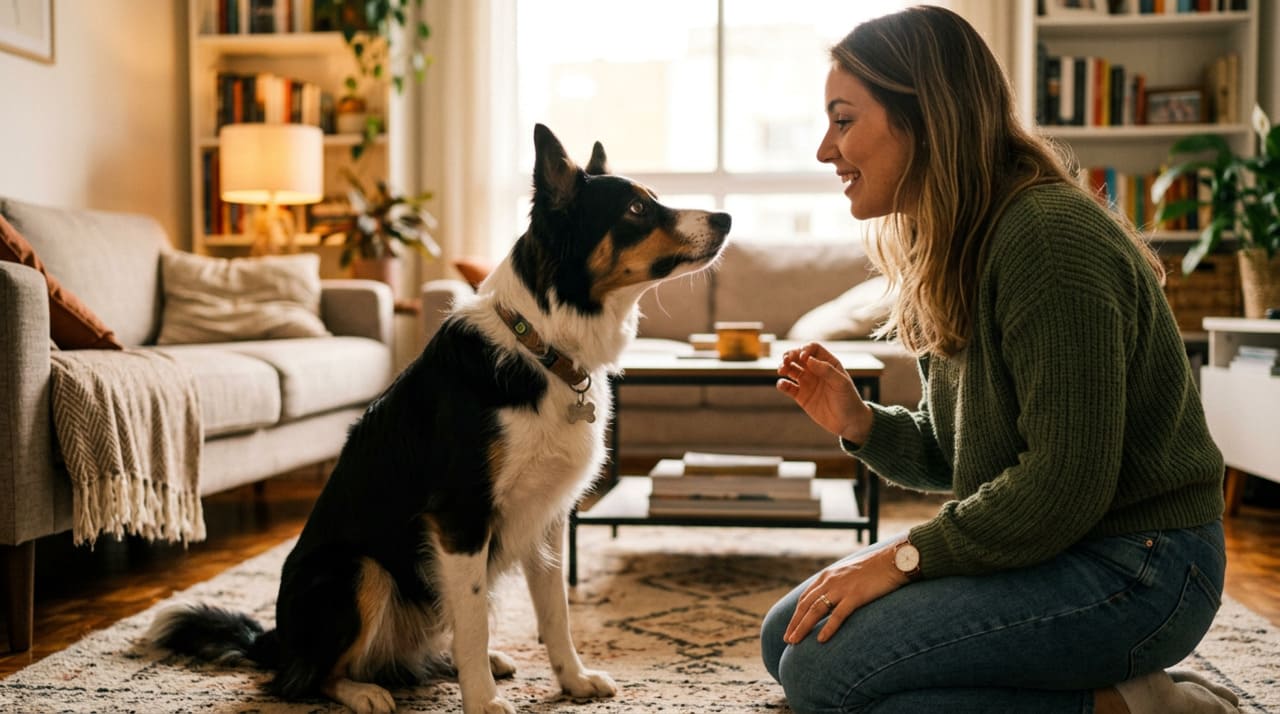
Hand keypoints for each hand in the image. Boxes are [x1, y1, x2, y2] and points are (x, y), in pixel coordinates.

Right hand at [776, 342, 871, 443]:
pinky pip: (787, 387)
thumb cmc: (849, 400)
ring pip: (790, 369)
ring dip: (783, 366)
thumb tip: (808, 359)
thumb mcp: (841, 383)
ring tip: (781, 370)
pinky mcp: (801, 396)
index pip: (813, 348)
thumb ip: (826, 370)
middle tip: (785, 360)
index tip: (802, 357)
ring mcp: (807, 382)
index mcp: (828, 363)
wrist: (848, 423)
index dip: (805, 349)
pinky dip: (782, 384)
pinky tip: (782, 385)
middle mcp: (816, 370)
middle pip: (798, 356)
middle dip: (790, 355)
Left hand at [783, 538, 909, 644]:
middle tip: (787, 640)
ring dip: (803, 627)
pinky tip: (821, 639)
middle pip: (806, 605)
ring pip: (816, 610)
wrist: (893, 561)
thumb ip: (837, 585)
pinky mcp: (856, 595)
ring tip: (795, 642)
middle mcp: (830, 581)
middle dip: (795, 623)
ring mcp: (842, 588)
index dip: (796, 614)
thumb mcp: (849, 575)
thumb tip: (830, 600)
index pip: (805, 598)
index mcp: (827, 576)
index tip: (790, 628)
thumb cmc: (874, 570)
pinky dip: (828, 627)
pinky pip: (838, 614)